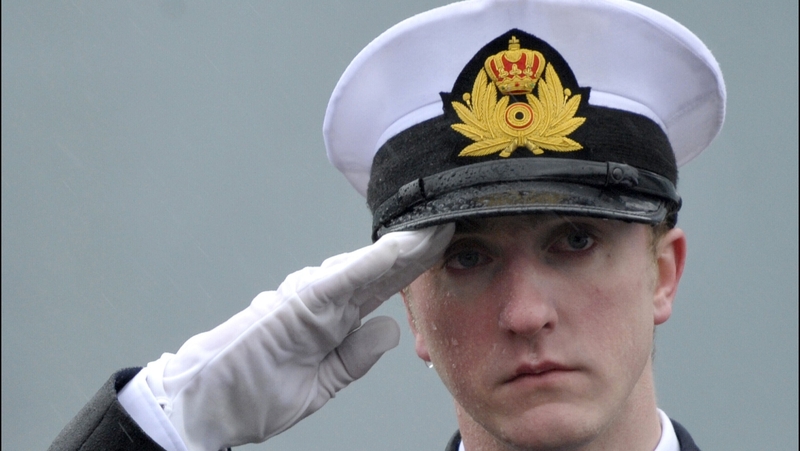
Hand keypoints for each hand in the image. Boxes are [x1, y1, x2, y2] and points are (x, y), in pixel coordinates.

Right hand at [143, 224, 453, 450]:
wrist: (207, 405)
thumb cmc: (253, 392)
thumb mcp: (322, 383)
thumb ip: (356, 356)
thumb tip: (390, 329)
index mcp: (334, 317)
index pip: (387, 284)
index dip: (420, 265)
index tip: (454, 247)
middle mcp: (326, 296)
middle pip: (387, 266)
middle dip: (425, 245)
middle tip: (462, 217)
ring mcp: (314, 294)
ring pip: (373, 263)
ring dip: (411, 244)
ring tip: (448, 222)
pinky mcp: (302, 299)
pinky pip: (349, 276)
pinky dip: (380, 260)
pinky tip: (409, 245)